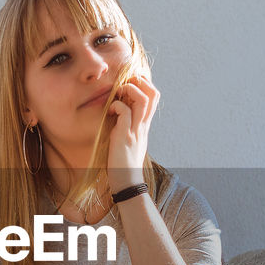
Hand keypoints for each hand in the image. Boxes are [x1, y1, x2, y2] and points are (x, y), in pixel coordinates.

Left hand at [106, 73, 159, 193]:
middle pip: (153, 94)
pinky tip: (110, 111)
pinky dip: (117, 106)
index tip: (129, 84)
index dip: (144, 84)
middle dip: (140, 82)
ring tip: (118, 94)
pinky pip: (125, 113)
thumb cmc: (125, 162)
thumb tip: (120, 111)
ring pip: (142, 100)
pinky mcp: (125, 136)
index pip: (154, 96)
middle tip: (125, 84)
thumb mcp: (131, 139)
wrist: (126, 182)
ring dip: (129, 90)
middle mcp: (143, 125)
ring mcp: (135, 130)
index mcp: (145, 125)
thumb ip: (129, 125)